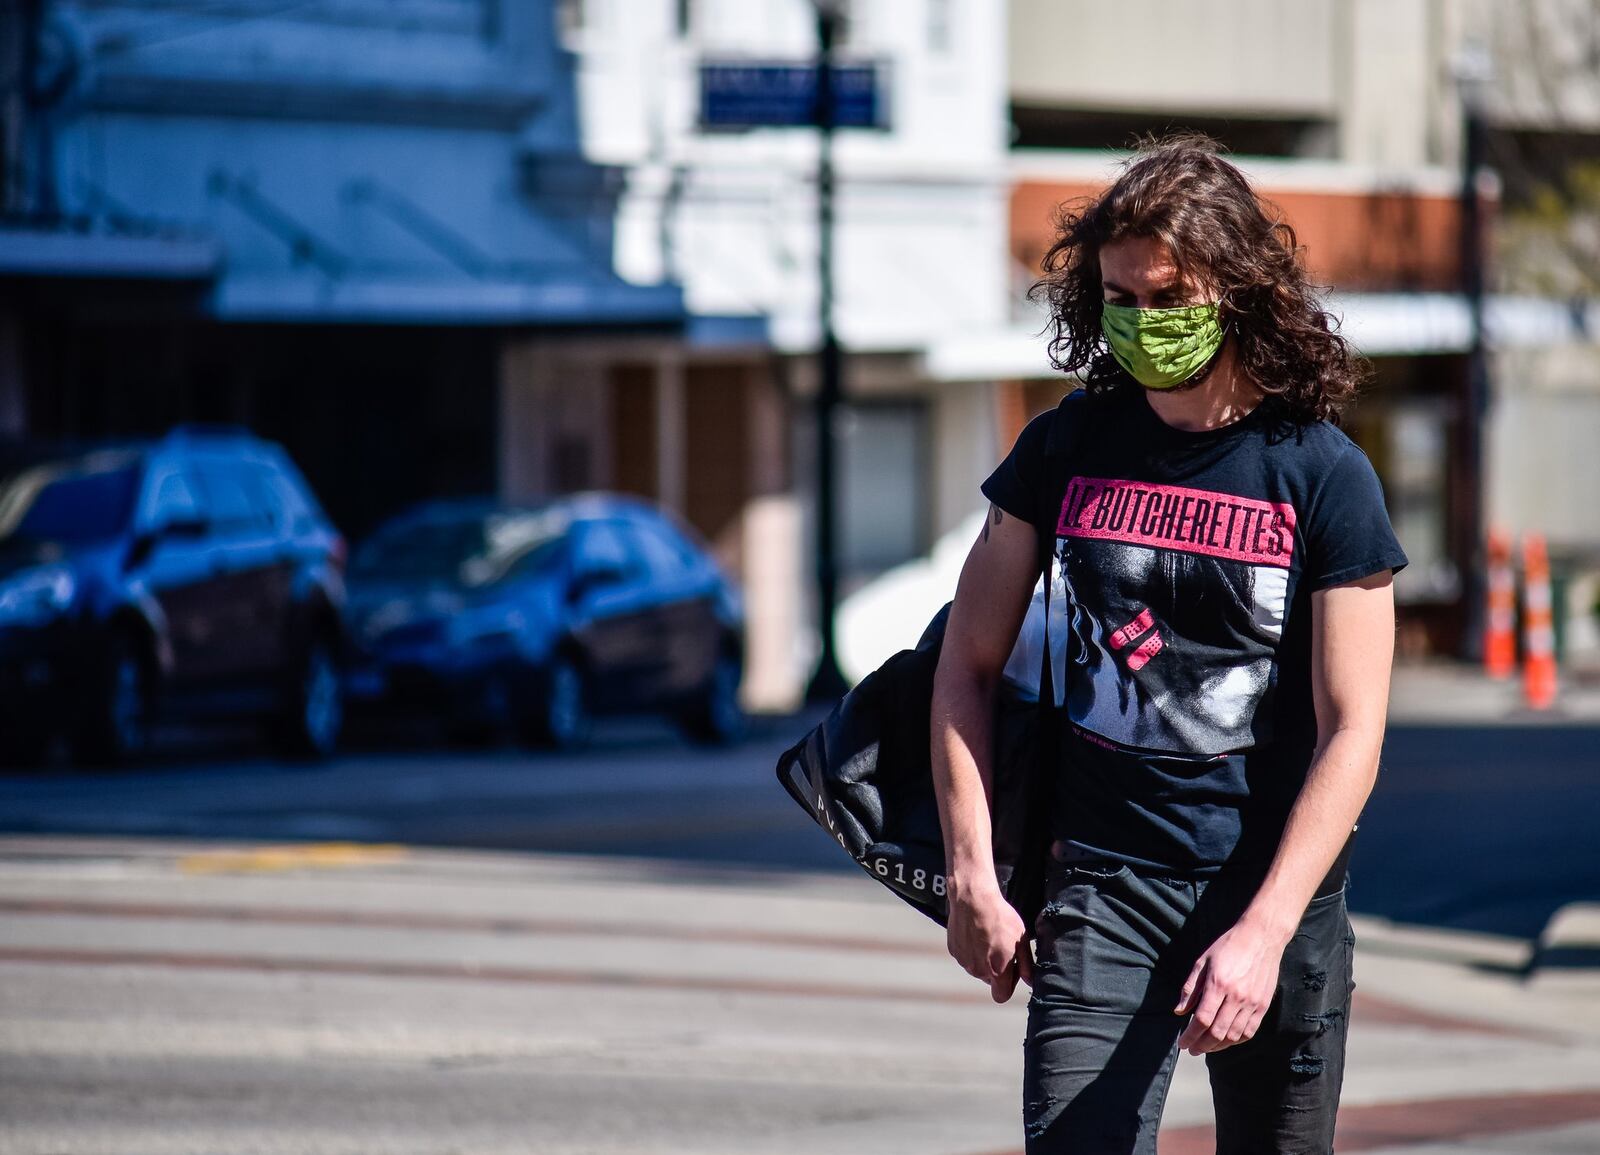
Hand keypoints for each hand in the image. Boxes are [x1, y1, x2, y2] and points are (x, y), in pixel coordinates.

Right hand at [946, 876, 1033, 1002]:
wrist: (973, 899)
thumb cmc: (1000, 917)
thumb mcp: (1021, 939)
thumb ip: (1026, 964)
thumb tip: (1030, 981)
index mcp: (997, 971)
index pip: (1001, 996)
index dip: (1008, 986)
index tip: (1012, 969)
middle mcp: (978, 970)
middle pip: (990, 980)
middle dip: (997, 970)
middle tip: (1003, 948)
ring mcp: (964, 961)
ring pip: (977, 968)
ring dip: (983, 960)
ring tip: (989, 937)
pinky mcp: (954, 950)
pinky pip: (966, 957)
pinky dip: (971, 950)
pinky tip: (977, 933)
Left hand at [1174, 918, 1286, 1054]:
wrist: (1261, 937)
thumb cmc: (1228, 946)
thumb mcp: (1202, 961)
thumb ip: (1190, 988)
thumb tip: (1179, 1011)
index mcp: (1218, 984)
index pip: (1202, 1019)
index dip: (1191, 1035)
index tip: (1183, 1043)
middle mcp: (1236, 997)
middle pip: (1217, 1032)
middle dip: (1202, 1045)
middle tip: (1192, 1049)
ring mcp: (1252, 1003)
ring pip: (1234, 1035)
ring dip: (1218, 1046)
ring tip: (1206, 1048)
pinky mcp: (1263, 1005)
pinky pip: (1250, 1031)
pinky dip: (1236, 1040)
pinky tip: (1226, 1041)